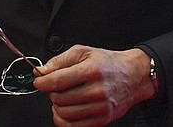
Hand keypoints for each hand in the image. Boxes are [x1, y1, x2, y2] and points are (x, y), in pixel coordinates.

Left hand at [34, 46, 154, 126]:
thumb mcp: (84, 52)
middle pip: (59, 98)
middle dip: (51, 93)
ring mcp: (100, 108)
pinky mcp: (102, 120)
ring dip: (57, 106)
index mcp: (91, 71)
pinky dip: (63, 120)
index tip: (39, 81)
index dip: (42, 82)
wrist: (133, 76)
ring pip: (65, 114)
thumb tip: (41, 71)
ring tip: (61, 97)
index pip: (57, 81)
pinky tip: (65, 110)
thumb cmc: (108, 63)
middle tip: (55, 87)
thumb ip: (60, 60)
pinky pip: (74, 126)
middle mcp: (97, 91)